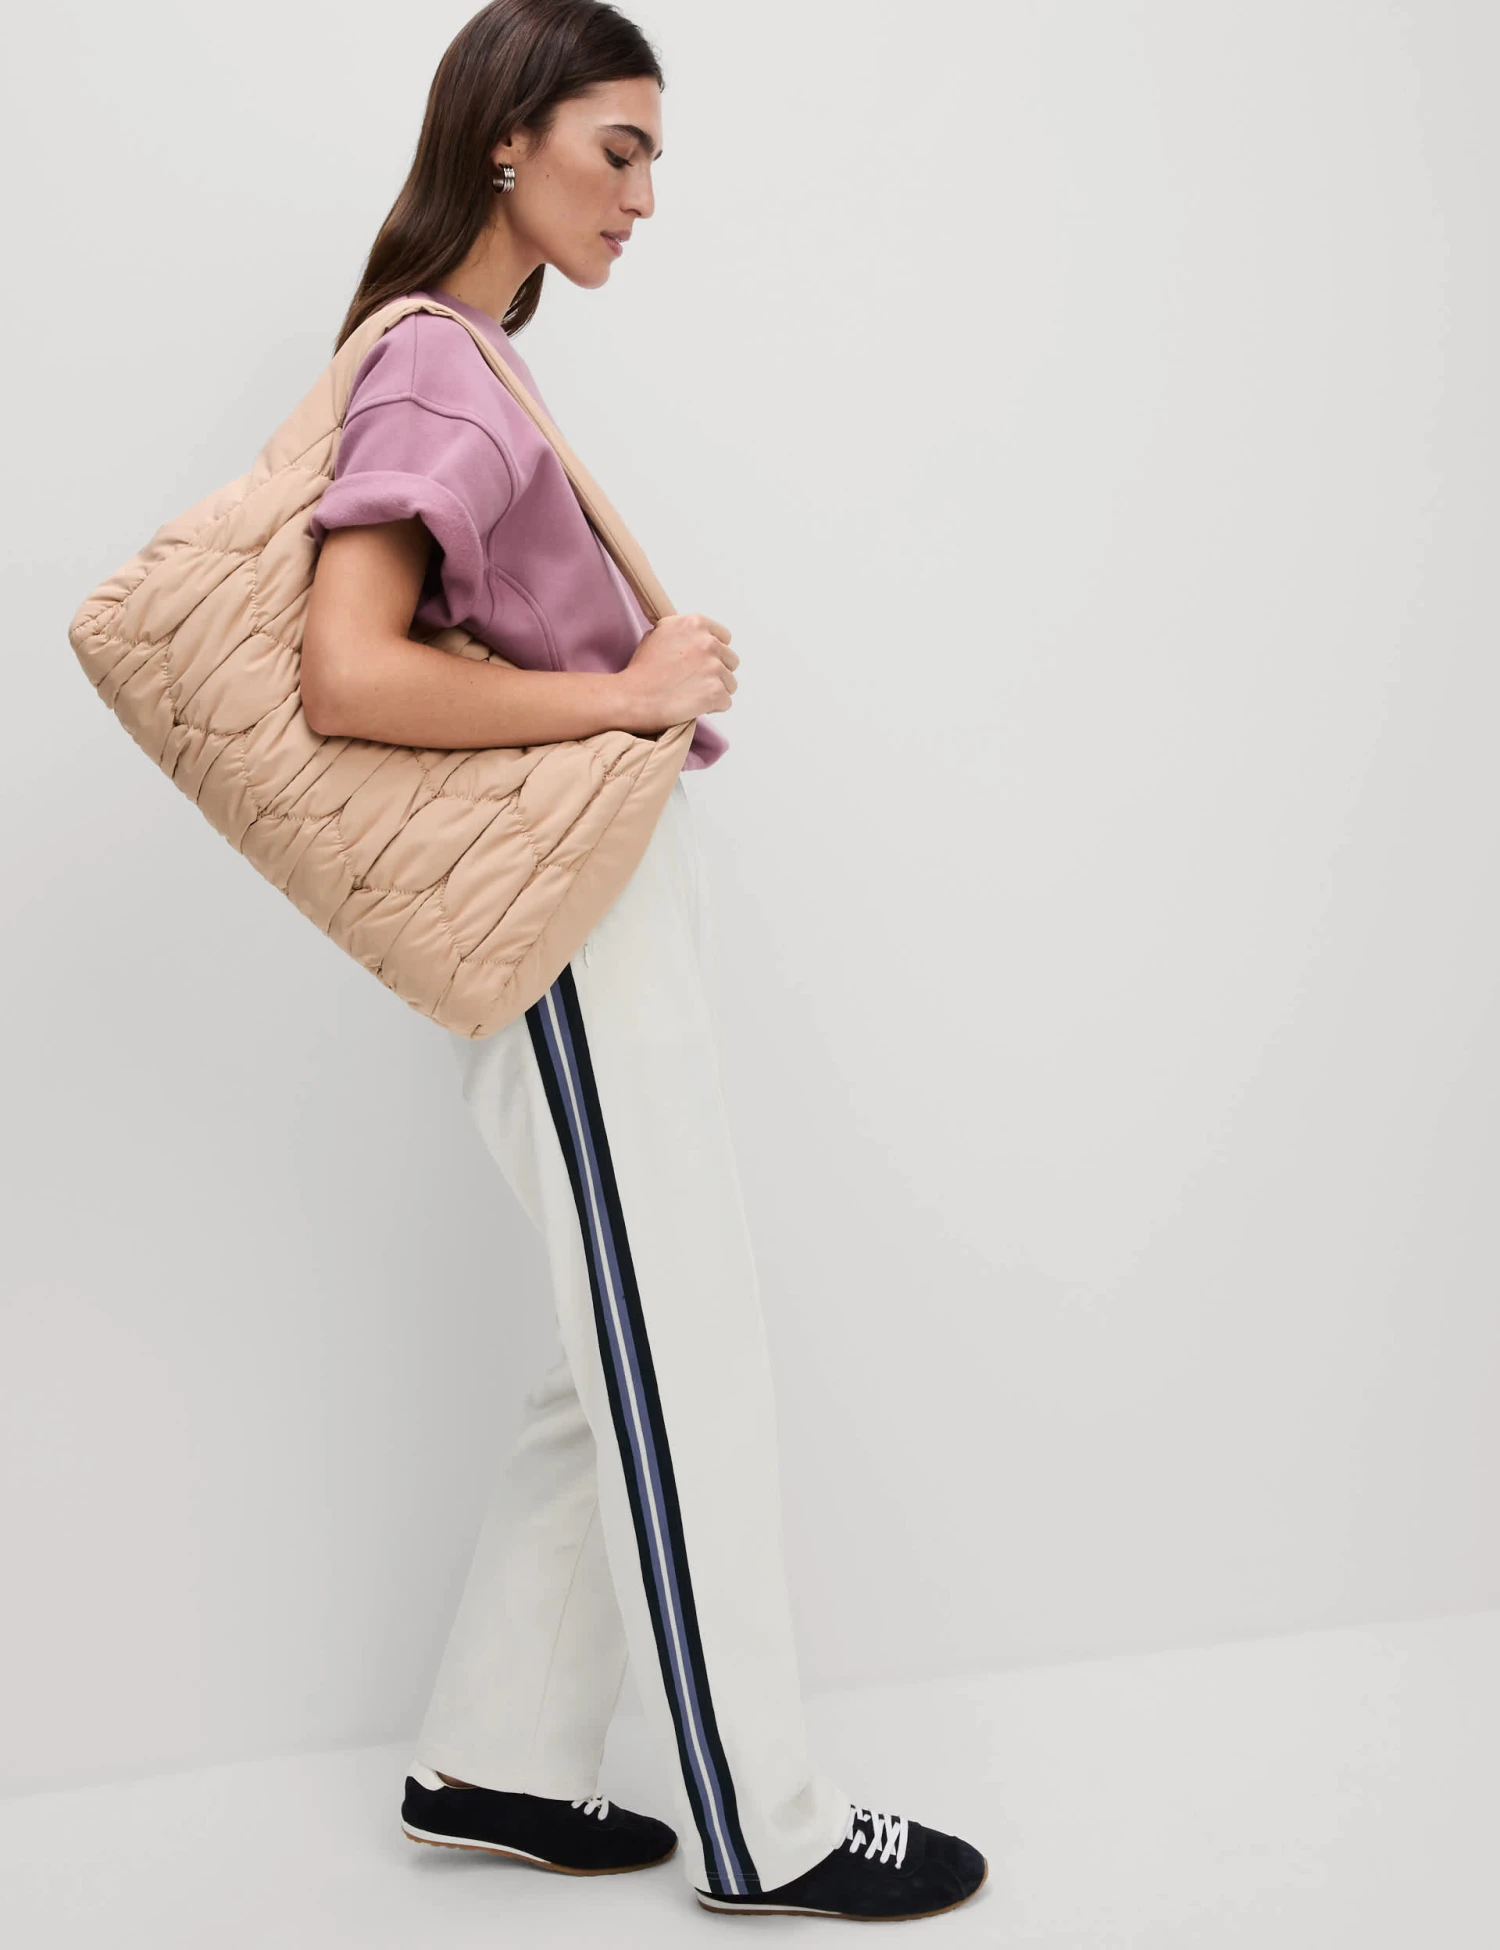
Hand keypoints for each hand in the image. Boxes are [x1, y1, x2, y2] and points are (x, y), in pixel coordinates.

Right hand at [619, 611, 738, 732]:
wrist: (631, 697)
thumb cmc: (640, 670)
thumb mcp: (657, 634)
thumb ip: (682, 633)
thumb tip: (695, 639)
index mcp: (695, 624)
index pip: (724, 637)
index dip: (713, 653)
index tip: (700, 663)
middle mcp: (707, 642)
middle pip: (731, 660)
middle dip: (716, 672)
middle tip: (694, 682)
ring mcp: (713, 667)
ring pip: (730, 683)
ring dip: (715, 690)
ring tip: (691, 695)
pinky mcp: (715, 691)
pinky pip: (726, 702)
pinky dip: (713, 707)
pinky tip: (693, 706)